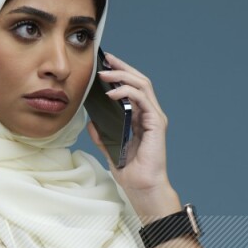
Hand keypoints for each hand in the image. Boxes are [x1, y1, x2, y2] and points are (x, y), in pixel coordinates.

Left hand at [86, 52, 177, 216]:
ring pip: (142, 85)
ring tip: (105, 73)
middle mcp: (150, 115)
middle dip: (122, 68)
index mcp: (141, 119)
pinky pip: (142, 99)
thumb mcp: (110, 150)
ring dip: (123, 76)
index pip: (133, 89)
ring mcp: (155, 118)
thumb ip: (102, 136)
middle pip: (139, 81)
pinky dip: (127, 92)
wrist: (142, 188)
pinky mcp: (156, 123)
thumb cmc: (130, 173)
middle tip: (105, 59)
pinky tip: (112, 92)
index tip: (105, 65)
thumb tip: (91, 121)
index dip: (120, 74)